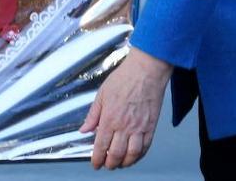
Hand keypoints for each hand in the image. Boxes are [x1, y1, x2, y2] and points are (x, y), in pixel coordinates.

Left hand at [80, 47, 173, 169]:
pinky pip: (146, 147)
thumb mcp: (102, 94)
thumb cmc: (124, 78)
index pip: (101, 145)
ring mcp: (139, 127)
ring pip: (131, 154)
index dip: (97, 158)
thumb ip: (93, 114)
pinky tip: (135, 156)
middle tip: (106, 165)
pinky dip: (139, 156)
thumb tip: (84, 128)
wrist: (145, 71)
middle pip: (116, 154)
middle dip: (110, 163)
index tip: (95, 163)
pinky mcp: (151, 126)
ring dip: (124, 163)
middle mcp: (124, 126)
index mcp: (109, 118)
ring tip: (120, 164)